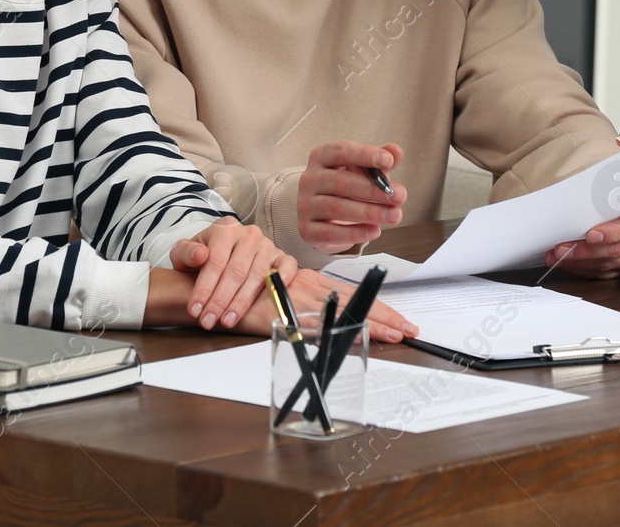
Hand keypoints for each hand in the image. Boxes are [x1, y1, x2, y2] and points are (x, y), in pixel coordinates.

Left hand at [170, 217, 292, 329]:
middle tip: (209, 320)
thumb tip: (200, 255)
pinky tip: (272, 300)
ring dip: (242, 302)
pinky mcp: (281, 256)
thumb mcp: (184, 253)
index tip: (195, 309)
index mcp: (226, 228)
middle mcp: (249, 234)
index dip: (205, 288)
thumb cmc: (202, 256)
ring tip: (227, 321)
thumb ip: (186, 253)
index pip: (216, 261)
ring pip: (257, 275)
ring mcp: (267, 245)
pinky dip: (281, 282)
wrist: (220, 252)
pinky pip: (287, 268)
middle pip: (236, 271)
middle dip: (220, 300)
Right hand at [237, 269, 418, 342]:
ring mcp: (296, 299)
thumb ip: (303, 305)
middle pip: (355, 302)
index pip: (352, 294)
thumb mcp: (280, 296)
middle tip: (409, 329)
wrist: (209, 285)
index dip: (377, 307)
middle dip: (385, 317)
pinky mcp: (282, 314)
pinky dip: (337, 332)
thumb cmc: (243, 294)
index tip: (399, 320)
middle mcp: (308, 286)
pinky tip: (355, 337)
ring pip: (343, 313)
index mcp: (309, 282)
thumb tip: (332, 323)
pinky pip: (316, 325)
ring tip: (395, 335)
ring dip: (370, 325)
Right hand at [297, 141, 408, 253]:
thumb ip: (381, 161)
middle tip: (399, 196)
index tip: (388, 161)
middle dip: (373, 190)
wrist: (325, 216)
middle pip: (341, 182)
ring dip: (370, 213)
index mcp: (321, 157)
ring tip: (394, 215)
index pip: (340, 151)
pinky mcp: (307, 230)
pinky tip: (375, 231)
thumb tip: (395, 152)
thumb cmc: (347, 187)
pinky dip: (356, 233)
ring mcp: (305, 205)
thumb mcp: (364, 171)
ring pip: (337, 208)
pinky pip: (331, 233)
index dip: (364, 155)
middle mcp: (309, 179)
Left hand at [543, 192, 619, 277]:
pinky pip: (605, 274)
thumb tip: (572, 200)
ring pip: (608, 265)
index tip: (590, 236)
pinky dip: (584, 270)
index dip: (611, 233)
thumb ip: (603, 194)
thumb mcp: (619, 188)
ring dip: (579, 263)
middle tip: (561, 249)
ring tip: (558, 257)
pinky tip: (570, 265)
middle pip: (615, 250)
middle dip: (584, 252)